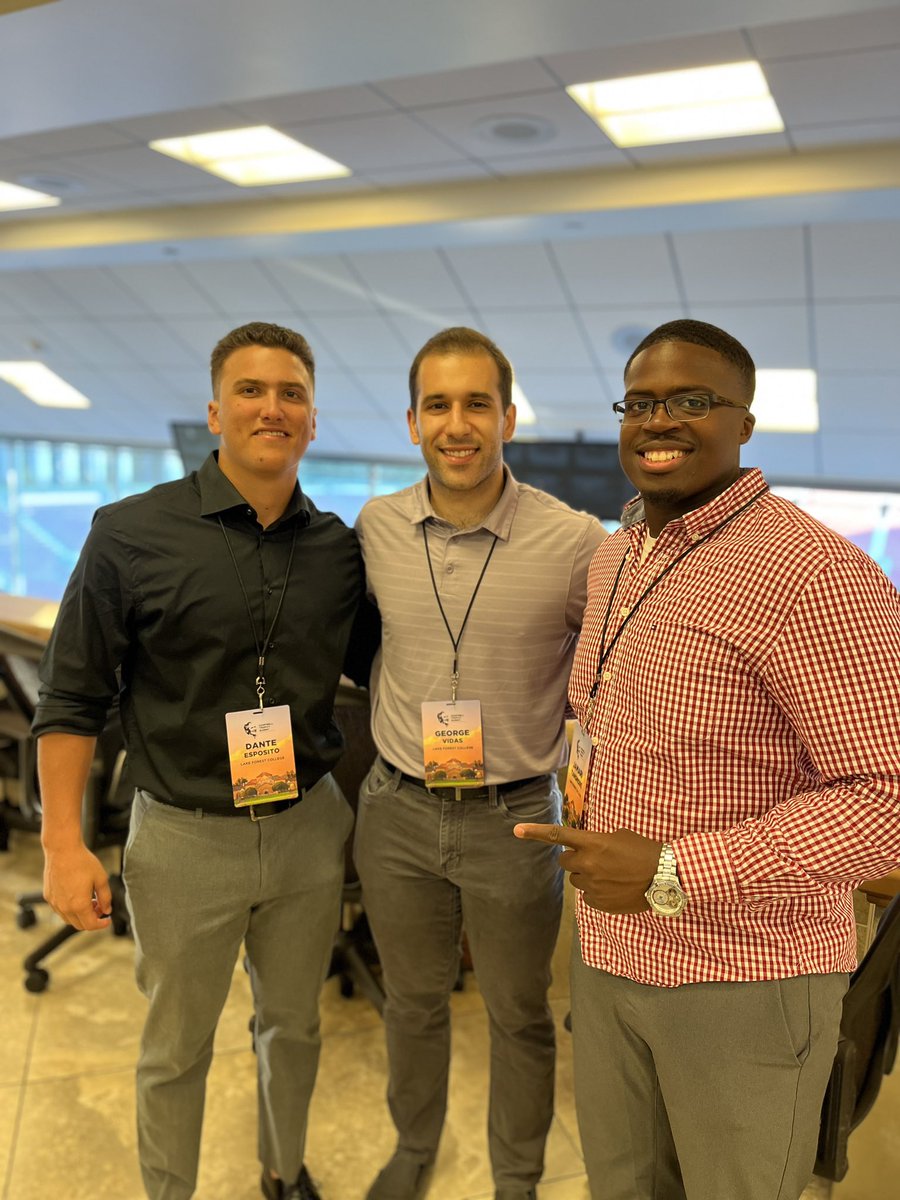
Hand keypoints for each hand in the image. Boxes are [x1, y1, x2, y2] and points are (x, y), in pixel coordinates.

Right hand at [43, 844, 112, 930]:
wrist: (62, 850)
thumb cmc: (82, 862)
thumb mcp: (101, 879)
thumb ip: (106, 897)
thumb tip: (107, 910)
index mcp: (79, 905)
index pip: (90, 925)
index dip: (101, 925)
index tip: (107, 920)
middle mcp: (64, 907)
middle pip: (79, 925)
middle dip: (92, 920)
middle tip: (100, 907)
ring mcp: (54, 903)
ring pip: (69, 919)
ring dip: (80, 915)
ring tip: (89, 900)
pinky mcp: (49, 897)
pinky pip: (60, 910)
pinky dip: (70, 909)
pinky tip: (77, 895)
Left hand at [514, 824, 660, 913]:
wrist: (665, 876)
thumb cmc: (643, 851)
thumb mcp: (619, 837)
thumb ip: (597, 842)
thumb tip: (588, 851)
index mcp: (593, 843)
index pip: (558, 835)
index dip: (535, 832)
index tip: (517, 831)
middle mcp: (588, 864)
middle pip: (564, 862)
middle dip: (574, 860)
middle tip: (593, 859)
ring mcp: (593, 886)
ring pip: (577, 880)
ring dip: (587, 876)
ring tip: (611, 875)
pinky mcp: (599, 903)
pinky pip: (588, 897)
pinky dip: (597, 893)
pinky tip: (615, 888)